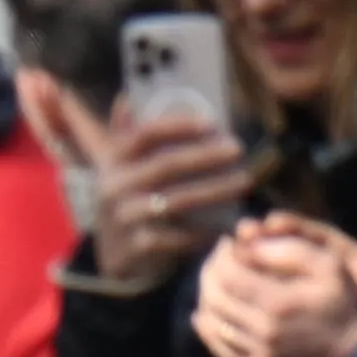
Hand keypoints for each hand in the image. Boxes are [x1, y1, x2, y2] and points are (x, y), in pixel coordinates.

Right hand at [87, 110, 256, 291]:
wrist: (112, 257)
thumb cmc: (126, 202)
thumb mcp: (117, 169)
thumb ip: (123, 136)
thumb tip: (126, 99)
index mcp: (112, 162)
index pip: (145, 135)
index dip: (179, 126)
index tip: (212, 123)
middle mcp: (114, 187)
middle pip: (166, 165)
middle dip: (206, 156)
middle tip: (238, 149)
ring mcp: (124, 219)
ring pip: (176, 201)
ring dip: (215, 190)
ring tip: (244, 181)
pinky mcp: (137, 247)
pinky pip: (179, 236)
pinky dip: (205, 229)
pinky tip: (228, 221)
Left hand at [190, 215, 356, 356]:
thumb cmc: (347, 301)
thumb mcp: (328, 263)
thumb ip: (286, 249)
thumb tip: (246, 244)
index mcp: (277, 303)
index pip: (227, 272)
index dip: (223, 252)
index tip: (230, 241)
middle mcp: (262, 331)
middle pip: (213, 295)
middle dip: (211, 269)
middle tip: (221, 255)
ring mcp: (258, 351)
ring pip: (211, 319)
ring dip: (207, 293)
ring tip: (218, 276)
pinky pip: (219, 346)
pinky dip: (207, 327)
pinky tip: (206, 312)